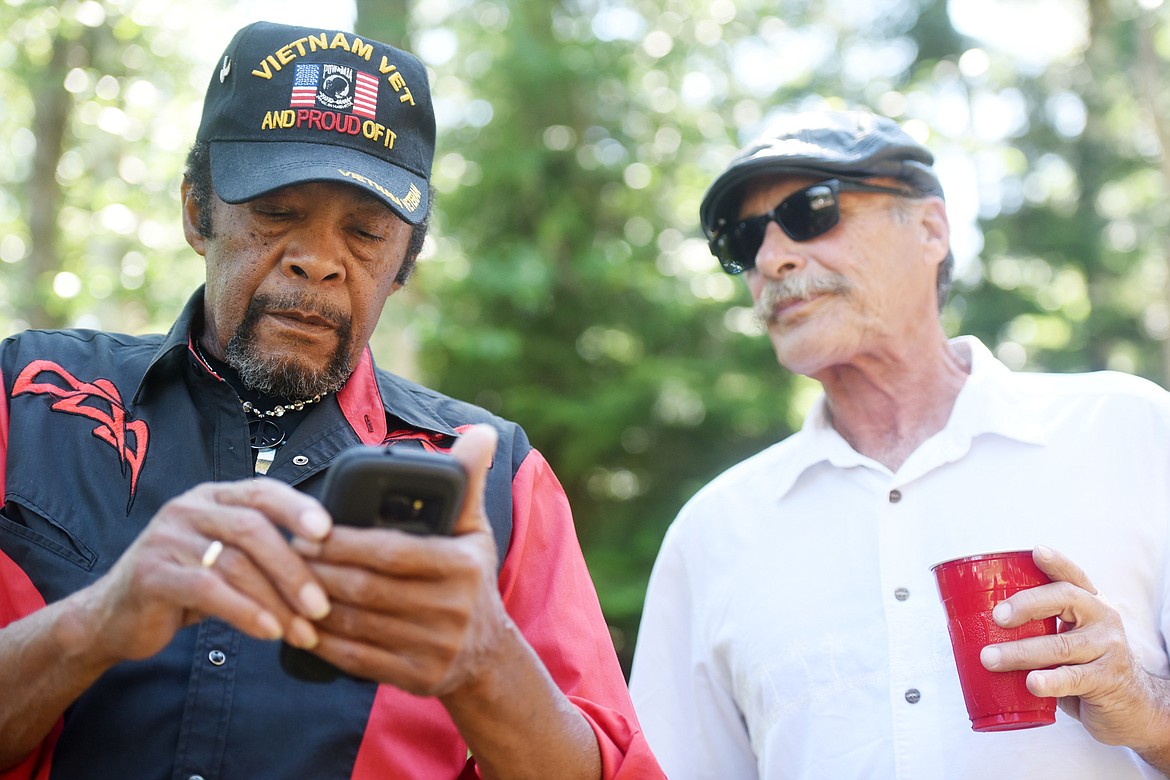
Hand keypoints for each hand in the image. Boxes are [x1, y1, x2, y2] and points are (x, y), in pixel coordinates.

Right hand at [83, 478, 333, 665]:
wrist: (113, 618)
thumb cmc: (186, 586)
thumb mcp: (225, 559)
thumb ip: (263, 551)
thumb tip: (330, 566)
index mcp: (213, 497)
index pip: (262, 491)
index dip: (297, 508)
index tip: (329, 533)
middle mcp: (189, 508)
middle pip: (253, 528)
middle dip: (294, 569)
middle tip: (322, 605)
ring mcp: (166, 538)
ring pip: (234, 562)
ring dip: (276, 601)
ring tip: (302, 630)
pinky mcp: (151, 574)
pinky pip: (208, 589)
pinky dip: (245, 612)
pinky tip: (268, 632)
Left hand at [295, 424, 508, 695]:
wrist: (486, 654)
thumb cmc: (469, 578)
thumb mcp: (474, 530)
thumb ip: (467, 481)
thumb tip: (480, 432)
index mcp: (461, 565)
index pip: (391, 551)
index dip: (344, 543)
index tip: (308, 532)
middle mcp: (451, 608)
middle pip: (367, 588)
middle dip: (320, 570)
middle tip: (286, 554)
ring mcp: (434, 647)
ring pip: (356, 624)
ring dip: (312, 605)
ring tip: (284, 584)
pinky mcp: (416, 677)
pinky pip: (356, 659)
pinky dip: (322, 644)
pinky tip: (300, 626)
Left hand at [979, 545, 1169, 754]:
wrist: (1132, 707)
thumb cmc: (1087, 667)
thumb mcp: (1071, 639)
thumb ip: (1040, 628)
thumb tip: (979, 626)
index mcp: (1090, 604)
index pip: (1073, 577)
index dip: (1056, 563)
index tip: (1036, 552)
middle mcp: (1103, 619)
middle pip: (1065, 600)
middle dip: (1026, 605)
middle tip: (997, 617)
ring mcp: (1108, 649)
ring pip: (1060, 644)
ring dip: (1020, 652)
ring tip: (990, 658)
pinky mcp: (1107, 680)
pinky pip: (1073, 678)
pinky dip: (1049, 681)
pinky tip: (1032, 683)